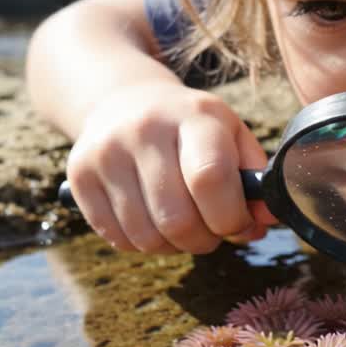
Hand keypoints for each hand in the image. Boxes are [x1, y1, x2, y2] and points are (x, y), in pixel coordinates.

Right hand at [65, 82, 274, 253]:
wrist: (124, 100)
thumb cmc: (192, 129)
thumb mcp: (231, 136)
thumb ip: (255, 179)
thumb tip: (266, 221)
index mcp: (195, 116)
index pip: (210, 179)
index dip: (229, 218)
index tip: (236, 223)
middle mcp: (144, 129)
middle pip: (178, 218)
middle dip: (204, 239)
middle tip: (210, 231)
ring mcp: (106, 152)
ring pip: (146, 236)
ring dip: (173, 246)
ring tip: (183, 226)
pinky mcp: (79, 175)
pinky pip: (117, 238)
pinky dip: (142, 244)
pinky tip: (152, 221)